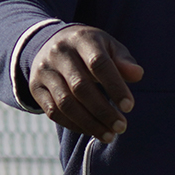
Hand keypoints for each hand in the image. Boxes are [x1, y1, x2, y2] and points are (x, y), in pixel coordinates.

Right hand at [28, 25, 144, 142]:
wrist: (50, 43)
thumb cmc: (90, 48)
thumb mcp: (107, 46)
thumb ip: (123, 60)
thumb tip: (138, 74)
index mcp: (81, 39)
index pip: (98, 63)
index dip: (115, 86)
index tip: (129, 107)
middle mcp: (59, 53)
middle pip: (80, 87)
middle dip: (103, 111)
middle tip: (121, 127)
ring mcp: (45, 71)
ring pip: (66, 103)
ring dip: (89, 123)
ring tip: (109, 135)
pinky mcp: (36, 88)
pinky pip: (54, 112)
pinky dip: (74, 125)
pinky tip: (92, 131)